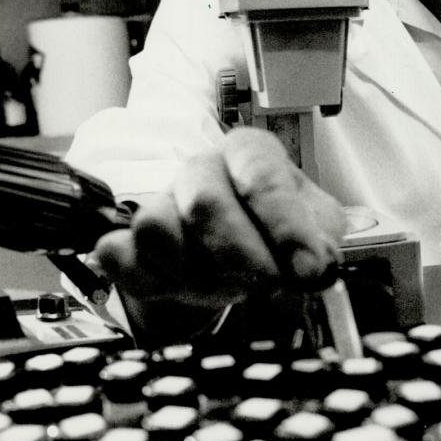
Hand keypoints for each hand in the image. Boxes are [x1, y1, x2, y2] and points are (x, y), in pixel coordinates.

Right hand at [93, 129, 345, 338]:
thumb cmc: (274, 236)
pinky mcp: (127, 240)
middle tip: (269, 287)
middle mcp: (201, 169)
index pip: (262, 174)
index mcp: (249, 153)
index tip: (309, 269)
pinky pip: (120, 256)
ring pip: (156, 229)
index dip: (287, 226)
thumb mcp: (314, 231)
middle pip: (205, 203)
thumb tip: (317, 266)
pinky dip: (150, 281)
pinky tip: (180, 288)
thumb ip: (320, 243)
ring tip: (225, 285)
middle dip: (240, 255)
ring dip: (195, 273)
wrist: (234, 260)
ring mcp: (159, 202)